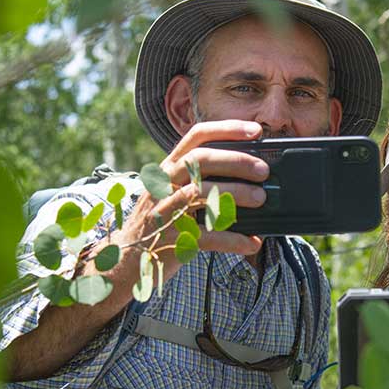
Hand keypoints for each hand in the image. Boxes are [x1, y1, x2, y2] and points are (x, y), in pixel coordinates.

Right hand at [122, 119, 269, 266]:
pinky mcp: (170, 238)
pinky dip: (233, 239)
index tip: (256, 130)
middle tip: (263, 171)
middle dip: (236, 161)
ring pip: (200, 192)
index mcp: (169, 168)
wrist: (125, 259)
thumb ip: (200, 180)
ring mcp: (164, 210)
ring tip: (261, 199)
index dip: (227, 129)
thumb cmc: (160, 223)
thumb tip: (250, 178)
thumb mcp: (173, 192)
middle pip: (200, 159)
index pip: (196, 136)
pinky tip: (252, 242)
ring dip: (235, 193)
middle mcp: (163, 183)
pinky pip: (206, 236)